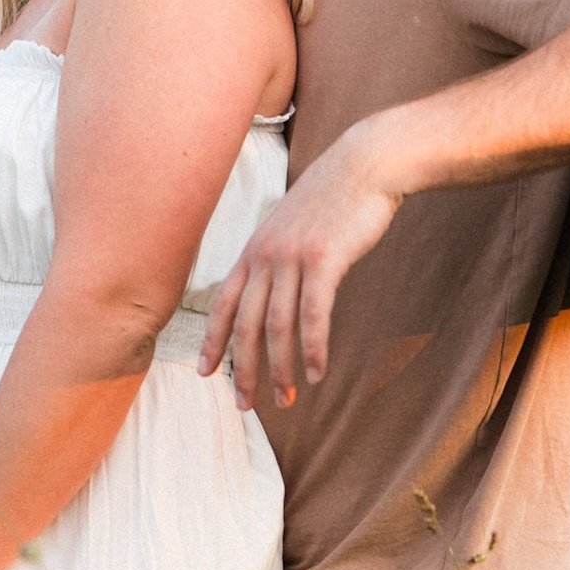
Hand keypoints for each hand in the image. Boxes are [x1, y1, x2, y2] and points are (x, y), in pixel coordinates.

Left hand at [198, 127, 401, 408]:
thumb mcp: (291, 225)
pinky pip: (313, 316)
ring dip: (280, 368)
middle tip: (246, 404)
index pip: (224, 304)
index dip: (213, 341)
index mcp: (254, 249)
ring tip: (286, 399)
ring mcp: (292, 258)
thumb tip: (272, 286)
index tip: (205, 373)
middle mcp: (265, 256)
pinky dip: (313, 349)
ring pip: (276, 326)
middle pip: (245, 324)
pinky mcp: (323, 261)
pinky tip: (317, 374)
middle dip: (243, 369)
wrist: (364, 165)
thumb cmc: (333, 198)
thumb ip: (276, 255)